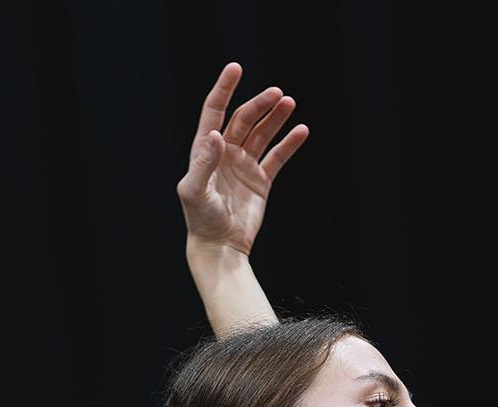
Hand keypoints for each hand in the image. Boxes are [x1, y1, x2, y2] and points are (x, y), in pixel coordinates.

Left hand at [177, 63, 309, 256]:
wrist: (220, 247)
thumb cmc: (201, 219)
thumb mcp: (195, 190)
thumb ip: (204, 162)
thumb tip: (216, 135)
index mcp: (205, 149)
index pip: (215, 111)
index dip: (224, 89)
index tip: (236, 69)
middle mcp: (225, 153)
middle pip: (244, 119)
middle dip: (260, 104)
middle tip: (277, 94)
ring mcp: (244, 165)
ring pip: (262, 134)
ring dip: (275, 118)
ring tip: (290, 102)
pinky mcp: (261, 181)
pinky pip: (277, 157)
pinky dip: (289, 144)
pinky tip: (301, 130)